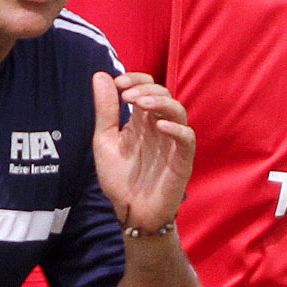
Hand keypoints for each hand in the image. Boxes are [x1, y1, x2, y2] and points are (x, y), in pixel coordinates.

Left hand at [93, 72, 194, 235]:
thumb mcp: (105, 140)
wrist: (129, 212)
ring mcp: (172, 142)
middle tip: (127, 95)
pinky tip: (159, 126)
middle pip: (163, 94)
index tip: (118, 83)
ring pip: (178, 111)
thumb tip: (100, 75)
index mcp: (142, 120)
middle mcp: (159, 127)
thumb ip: (105, 110)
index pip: (148, 87)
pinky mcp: (182, 160)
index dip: (136, 79)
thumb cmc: (119, 179)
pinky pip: (187, 139)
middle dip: (145, 89)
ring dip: (160, 102)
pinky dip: (176, 128)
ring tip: (141, 104)